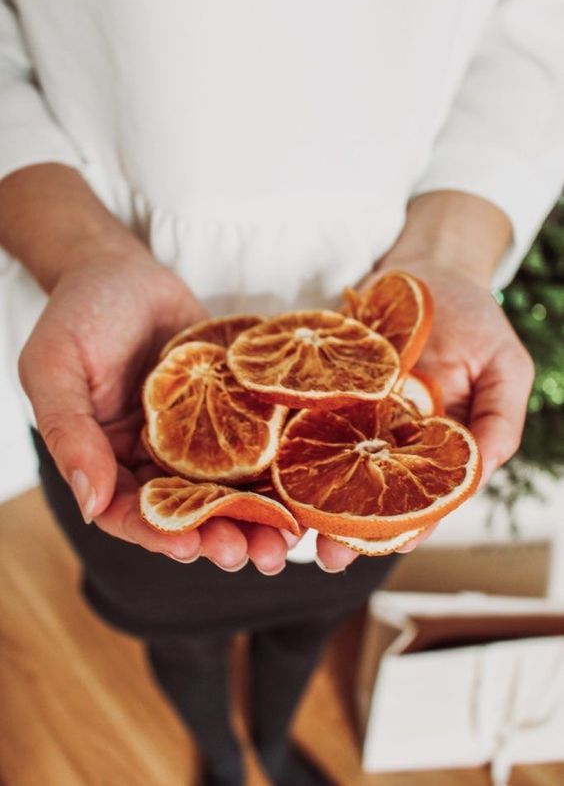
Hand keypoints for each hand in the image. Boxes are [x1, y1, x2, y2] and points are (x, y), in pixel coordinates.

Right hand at [19, 243, 290, 574]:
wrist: (123, 267)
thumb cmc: (79, 313)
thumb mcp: (55, 369)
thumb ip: (70, 434)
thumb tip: (92, 504)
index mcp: (107, 459)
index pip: (131, 512)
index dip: (160, 533)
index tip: (191, 545)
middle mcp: (154, 457)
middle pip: (189, 510)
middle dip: (220, 535)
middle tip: (252, 554)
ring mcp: (196, 435)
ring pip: (228, 486)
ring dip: (257, 516)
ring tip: (285, 537)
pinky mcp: (231, 408)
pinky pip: (257, 440)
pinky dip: (278, 466)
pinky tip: (303, 485)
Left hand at [315, 191, 533, 571]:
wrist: (427, 268)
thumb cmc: (474, 317)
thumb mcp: (504, 365)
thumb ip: (499, 416)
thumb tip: (486, 464)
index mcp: (431, 444)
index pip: (418, 497)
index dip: (403, 527)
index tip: (380, 551)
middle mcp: (387, 436)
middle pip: (364, 490)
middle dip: (344, 526)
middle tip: (322, 557)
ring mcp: (350, 412)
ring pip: (325, 461)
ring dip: (307, 495)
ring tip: (287, 524)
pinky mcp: (321, 384)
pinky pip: (300, 412)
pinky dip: (283, 437)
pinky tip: (264, 462)